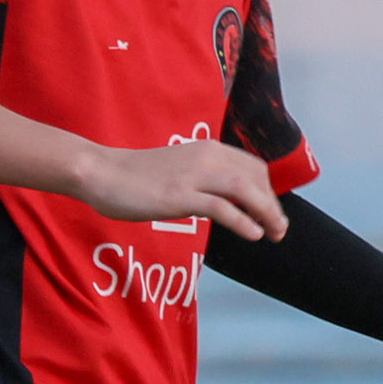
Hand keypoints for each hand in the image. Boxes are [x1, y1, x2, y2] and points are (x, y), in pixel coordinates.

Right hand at [70, 138, 280, 240]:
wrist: (102, 173)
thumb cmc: (137, 175)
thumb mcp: (179, 169)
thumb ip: (203, 178)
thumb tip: (225, 199)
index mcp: (207, 149)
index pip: (253, 167)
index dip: (269, 191)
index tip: (271, 212)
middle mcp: (206, 157)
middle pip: (255, 178)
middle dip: (273, 204)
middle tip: (280, 229)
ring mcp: (192, 176)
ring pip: (244, 190)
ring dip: (266, 212)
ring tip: (274, 233)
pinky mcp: (179, 196)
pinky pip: (220, 207)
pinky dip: (243, 221)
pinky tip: (254, 234)